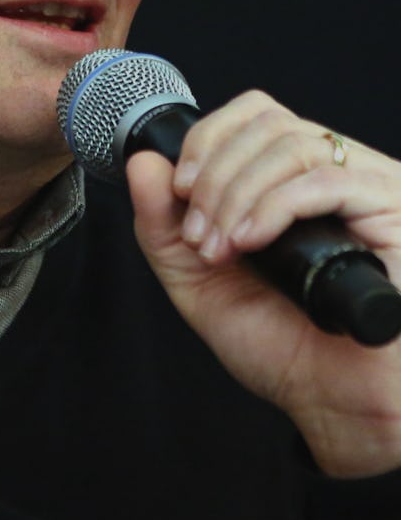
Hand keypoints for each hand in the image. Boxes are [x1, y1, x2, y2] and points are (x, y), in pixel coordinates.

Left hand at [127, 90, 400, 476]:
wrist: (335, 406)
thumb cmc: (283, 346)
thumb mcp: (200, 281)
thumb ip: (164, 225)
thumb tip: (143, 162)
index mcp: (297, 177)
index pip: (255, 113)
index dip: (209, 140)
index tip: (180, 190)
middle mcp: (338, 172)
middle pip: (268, 123)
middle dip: (215, 176)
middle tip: (199, 234)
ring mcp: (370, 187)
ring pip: (292, 145)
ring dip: (237, 195)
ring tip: (221, 249)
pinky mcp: (392, 211)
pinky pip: (327, 182)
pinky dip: (274, 206)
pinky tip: (249, 242)